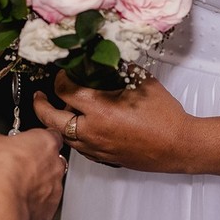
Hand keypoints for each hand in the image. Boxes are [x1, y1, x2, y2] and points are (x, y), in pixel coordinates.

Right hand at [0, 128, 67, 219]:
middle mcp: (55, 164)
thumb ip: (1, 139)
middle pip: (53, 160)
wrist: (1, 201)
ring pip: (50, 183)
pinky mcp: (50, 208)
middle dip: (39, 162)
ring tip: (17, 186)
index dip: (38, 139)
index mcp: (46, 142)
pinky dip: (34, 202)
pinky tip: (18, 200)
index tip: (27, 142)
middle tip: (19, 165)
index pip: (52, 135)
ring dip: (37, 183)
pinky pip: (44, 203)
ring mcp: (55, 187)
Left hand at [32, 71, 189, 172]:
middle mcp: (92, 131)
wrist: (179, 146)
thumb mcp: (142, 82)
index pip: (65, 90)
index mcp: (99, 109)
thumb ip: (119, 71)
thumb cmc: (165, 116)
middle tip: (39, 96)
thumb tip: (107, 60)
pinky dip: (74, 136)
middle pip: (52, 119)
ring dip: (58, 122)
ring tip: (61, 110)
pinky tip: (82, 127)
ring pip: (64, 136)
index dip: (60, 79)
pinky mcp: (104, 159)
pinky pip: (79, 148)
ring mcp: (96, 148)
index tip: (64, 74)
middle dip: (41, 105)